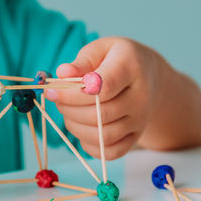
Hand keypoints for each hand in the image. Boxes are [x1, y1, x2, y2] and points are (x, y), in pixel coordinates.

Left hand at [46, 37, 156, 159]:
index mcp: (131, 68)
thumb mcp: (102, 48)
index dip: (72, 94)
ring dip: (76, 127)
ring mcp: (140, 119)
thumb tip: (62, 73)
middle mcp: (141, 96)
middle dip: (70, 110)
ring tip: (68, 112)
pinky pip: (111, 152)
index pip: (102, 88)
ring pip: (104, 136)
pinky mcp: (136, 136)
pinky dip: (90, 145)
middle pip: (101, 115)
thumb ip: (82, 61)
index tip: (51, 91)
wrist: (149, 76)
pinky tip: (82, 128)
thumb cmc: (118, 59)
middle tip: (57, 100)